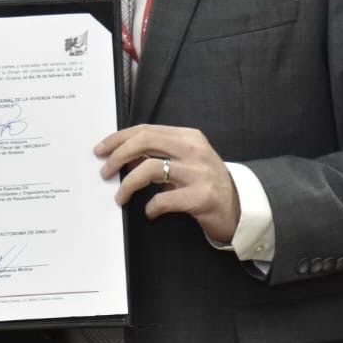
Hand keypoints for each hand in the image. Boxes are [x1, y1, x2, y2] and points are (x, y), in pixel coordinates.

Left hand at [97, 124, 241, 242]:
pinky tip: (150, 212)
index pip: (146, 130)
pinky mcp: (201, 197)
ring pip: (149, 168)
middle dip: (118, 156)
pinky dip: (151, 207)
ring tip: (120, 197)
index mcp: (188, 137)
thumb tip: (125, 158)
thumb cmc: (208, 184)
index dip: (119, 138)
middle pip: (145, 141)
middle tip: (105, 172)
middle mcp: (193, 150)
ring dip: (128, 184)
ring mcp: (198, 173)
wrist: (241, 208)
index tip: (101, 149)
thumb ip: (159, 155)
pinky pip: (164, 199)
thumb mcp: (186, 162)